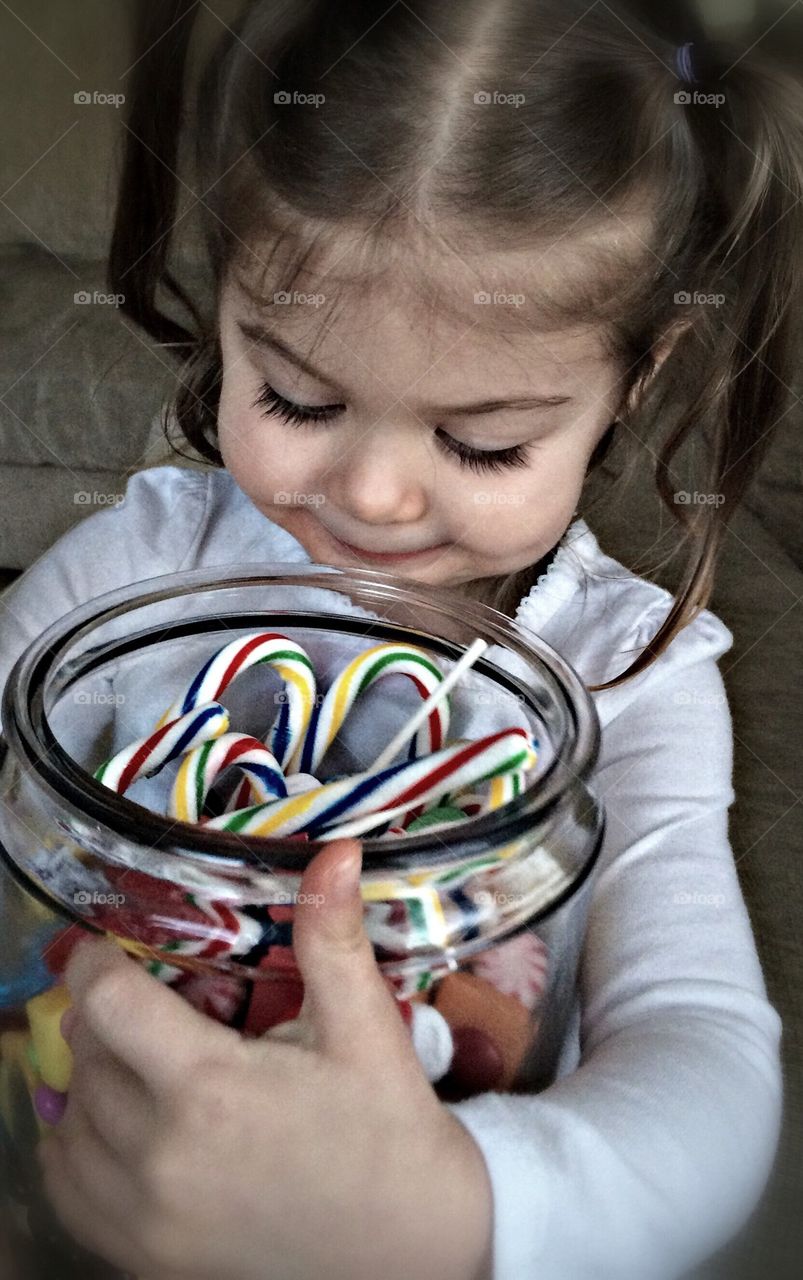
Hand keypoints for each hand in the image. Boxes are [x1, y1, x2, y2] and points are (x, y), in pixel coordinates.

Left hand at [39, 840, 493, 1279]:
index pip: (107, 1003)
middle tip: (155, 1003)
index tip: (113, 948)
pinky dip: (79, 1146)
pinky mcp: (145, 1258)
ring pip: (71, 1118)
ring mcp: (146, 1217)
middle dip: (108, 1015)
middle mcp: (161, 1156)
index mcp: (212, 1089)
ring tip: (146, 1062)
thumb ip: (332, 939)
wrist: (413, 1253)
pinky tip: (126, 1126)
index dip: (98, 961)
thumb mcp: (367, 1030)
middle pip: (87, 1054)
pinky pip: (69, 1186)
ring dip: (94, 1076)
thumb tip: (334, 852)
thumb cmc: (391, 1134)